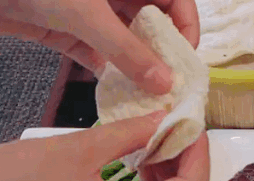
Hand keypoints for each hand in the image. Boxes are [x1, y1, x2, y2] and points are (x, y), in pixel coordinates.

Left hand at [0, 0, 199, 94]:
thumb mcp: (90, 15)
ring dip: (136, 68)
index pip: (175, 0)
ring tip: (149, 96)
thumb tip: (163, 81)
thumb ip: (128, 51)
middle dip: (163, 54)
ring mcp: (90, 9)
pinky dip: (107, 72)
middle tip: (171, 86)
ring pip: (126, 41)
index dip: (186, 27)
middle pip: (152, 22)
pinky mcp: (67, 29)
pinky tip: (118, 93)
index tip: (186, 60)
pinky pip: (98, 53)